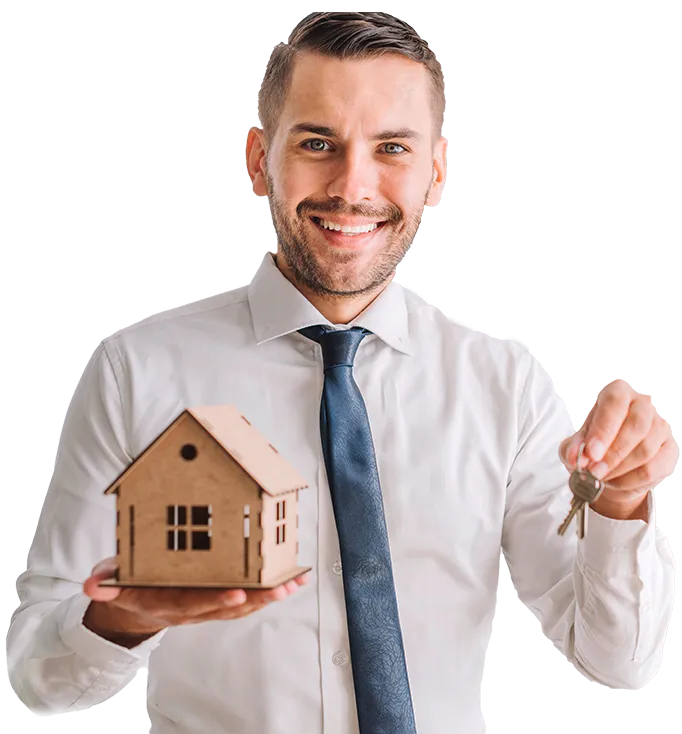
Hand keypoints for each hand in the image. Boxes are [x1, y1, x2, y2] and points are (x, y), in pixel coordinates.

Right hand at [83, 557, 309, 639]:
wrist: (138, 606)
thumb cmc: (131, 585)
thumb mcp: (113, 581)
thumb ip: (106, 582)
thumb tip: (92, 584)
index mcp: (166, 602)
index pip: (193, 604)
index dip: (215, 601)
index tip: (236, 594)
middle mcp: (192, 609)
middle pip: (227, 608)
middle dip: (255, 599)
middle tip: (278, 589)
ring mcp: (208, 607)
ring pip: (243, 606)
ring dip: (269, 596)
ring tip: (293, 582)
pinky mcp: (221, 601)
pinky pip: (249, 599)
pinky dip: (271, 591)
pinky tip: (292, 579)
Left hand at [559, 377, 678, 515]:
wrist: (610, 465)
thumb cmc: (593, 445)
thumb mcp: (575, 443)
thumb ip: (573, 448)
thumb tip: (575, 457)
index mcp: (618, 392)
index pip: (615, 403)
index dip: (603, 429)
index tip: (591, 452)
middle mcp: (643, 404)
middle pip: (637, 426)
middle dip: (613, 453)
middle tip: (594, 471)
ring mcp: (660, 426)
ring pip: (646, 450)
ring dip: (620, 469)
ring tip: (600, 477)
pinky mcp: (669, 449)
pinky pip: (653, 469)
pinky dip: (631, 480)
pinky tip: (615, 481)